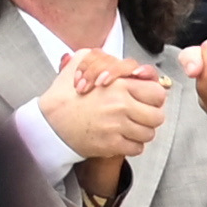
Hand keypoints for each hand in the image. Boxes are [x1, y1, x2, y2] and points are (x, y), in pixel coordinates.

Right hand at [36, 52, 167, 178]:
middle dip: (150, 115)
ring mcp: (116, 127)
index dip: (153, 96)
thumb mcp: (81, 63)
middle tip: (140, 115)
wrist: (48, 124)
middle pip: (157, 116)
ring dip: (142, 131)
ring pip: (149, 133)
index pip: (157, 93)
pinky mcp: (111, 145)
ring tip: (130, 127)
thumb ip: (106, 58)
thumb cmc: (65, 95)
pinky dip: (132, 144)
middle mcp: (121, 106)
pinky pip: (137, 148)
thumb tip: (132, 65)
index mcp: (119, 85)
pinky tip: (122, 138)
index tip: (146, 99)